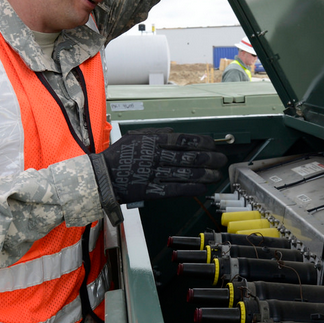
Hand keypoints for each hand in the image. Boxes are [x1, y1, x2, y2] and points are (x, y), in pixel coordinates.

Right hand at [90, 132, 226, 205]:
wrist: (101, 177)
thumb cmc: (117, 156)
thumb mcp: (135, 136)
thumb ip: (155, 134)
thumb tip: (173, 132)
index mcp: (154, 141)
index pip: (184, 140)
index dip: (202, 142)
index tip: (213, 144)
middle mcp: (157, 156)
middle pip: (189, 156)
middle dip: (209, 158)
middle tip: (221, 160)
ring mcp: (155, 173)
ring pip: (186, 172)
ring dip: (205, 173)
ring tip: (217, 174)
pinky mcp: (152, 190)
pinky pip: (176, 189)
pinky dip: (191, 188)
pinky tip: (203, 187)